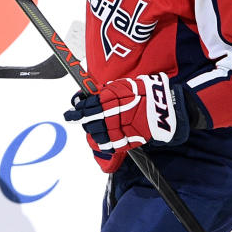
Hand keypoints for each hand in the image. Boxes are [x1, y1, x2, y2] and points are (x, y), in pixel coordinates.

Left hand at [63, 73, 188, 159]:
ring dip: (93, 131)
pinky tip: (103, 138)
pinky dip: (103, 142)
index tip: (70, 114)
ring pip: (96, 135)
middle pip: (88, 123)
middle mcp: (110, 115)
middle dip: (84, 121)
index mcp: (107, 100)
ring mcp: (118, 129)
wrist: (161, 107)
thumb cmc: (140, 93)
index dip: (75, 112)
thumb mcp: (119, 86)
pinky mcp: (125, 141)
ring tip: (95, 127)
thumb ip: (102, 92)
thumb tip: (85, 98)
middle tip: (81, 120)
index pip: (84, 108)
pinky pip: (108, 145)